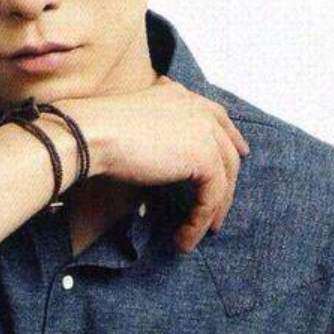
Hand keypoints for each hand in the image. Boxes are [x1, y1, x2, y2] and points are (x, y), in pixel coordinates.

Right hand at [62, 76, 249, 252]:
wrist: (93, 135)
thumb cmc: (99, 131)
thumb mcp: (134, 124)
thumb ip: (157, 132)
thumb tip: (163, 159)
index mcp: (181, 96)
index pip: (217, 116)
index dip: (231, 136)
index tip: (240, 153)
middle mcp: (197, 109)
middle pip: (226, 149)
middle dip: (228, 180)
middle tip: (220, 208)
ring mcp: (204, 132)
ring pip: (223, 177)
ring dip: (211, 210)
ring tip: (196, 232)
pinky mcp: (204, 158)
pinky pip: (211, 196)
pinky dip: (199, 220)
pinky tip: (184, 236)